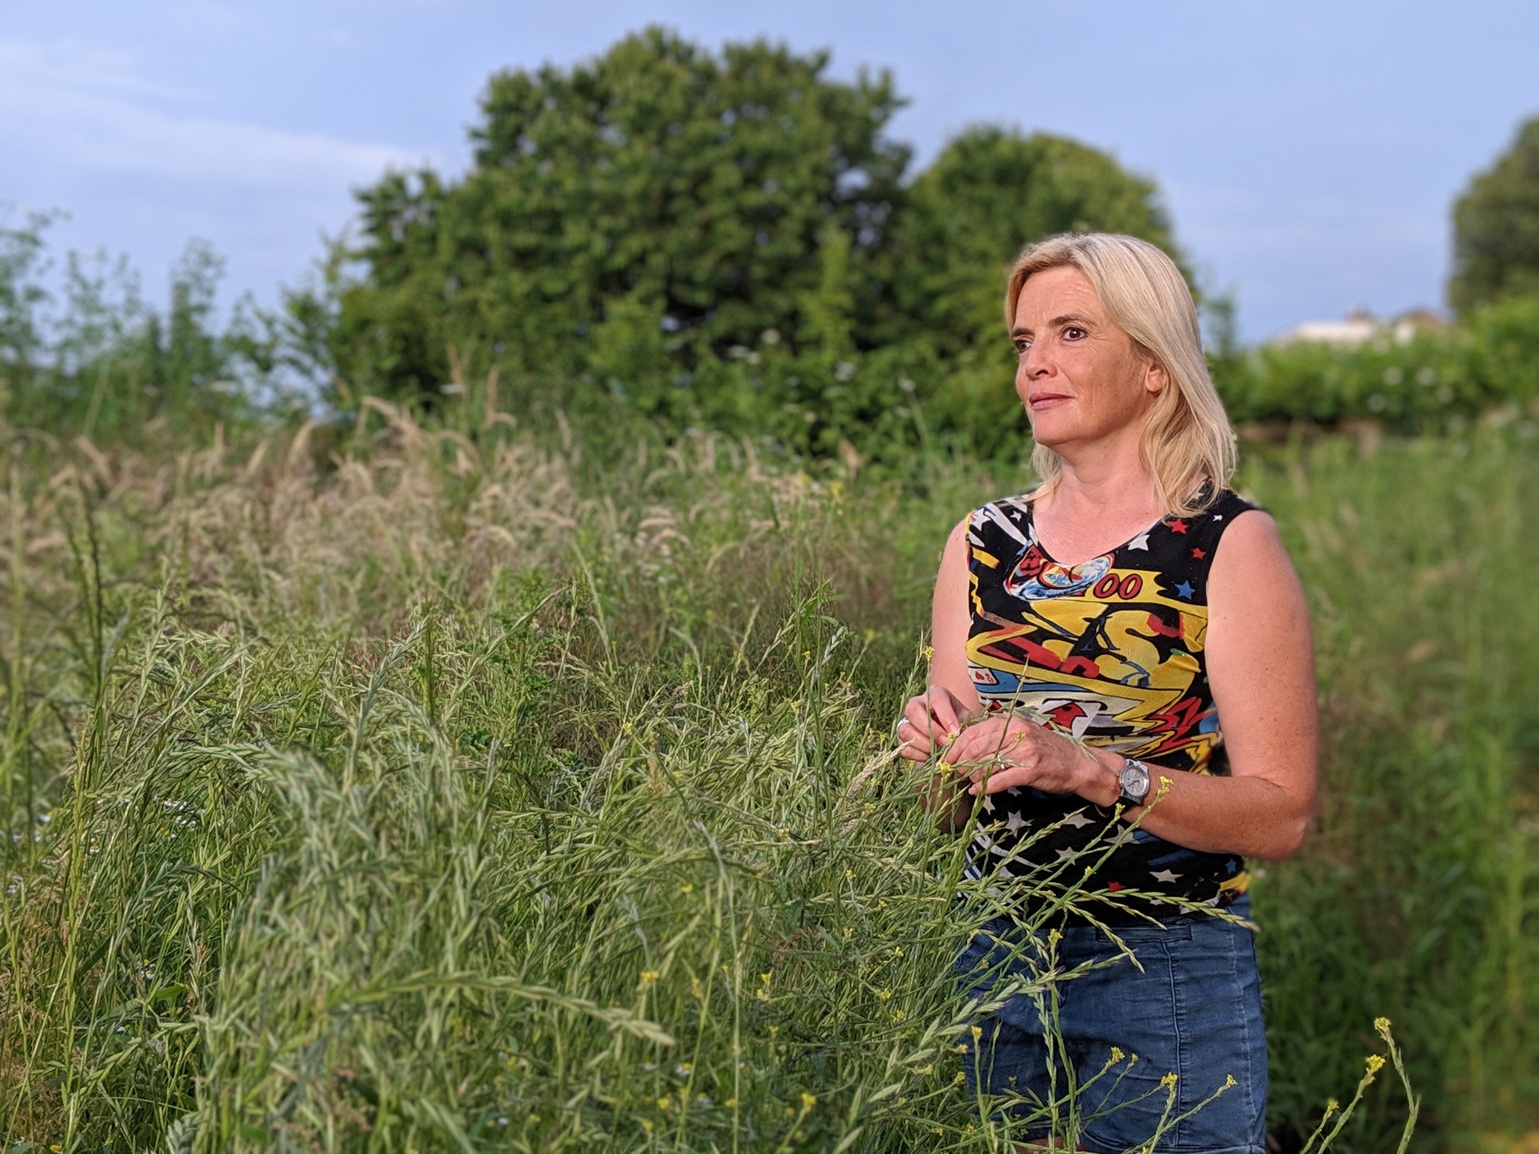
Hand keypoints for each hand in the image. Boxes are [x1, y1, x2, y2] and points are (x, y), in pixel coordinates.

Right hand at [895, 684, 971, 762]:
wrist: (952, 736)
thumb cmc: (961, 724)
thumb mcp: (966, 720)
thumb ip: (964, 725)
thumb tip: (955, 736)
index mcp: (935, 694)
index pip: (936, 699)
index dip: (946, 716)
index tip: (955, 732)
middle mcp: (916, 703)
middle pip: (913, 710)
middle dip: (931, 730)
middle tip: (946, 742)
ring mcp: (906, 721)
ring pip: (905, 730)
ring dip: (924, 744)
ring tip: (939, 751)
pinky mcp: (901, 739)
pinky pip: (905, 747)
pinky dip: (918, 755)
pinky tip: (931, 757)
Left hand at [943, 714, 1106, 797]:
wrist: (1077, 763)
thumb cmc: (1045, 749)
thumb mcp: (1020, 734)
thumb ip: (996, 736)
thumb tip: (966, 746)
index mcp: (1010, 721)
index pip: (973, 731)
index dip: (956, 746)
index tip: (947, 758)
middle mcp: (1016, 732)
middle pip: (975, 747)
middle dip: (960, 761)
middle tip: (954, 772)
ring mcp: (1024, 750)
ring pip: (985, 763)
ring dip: (972, 775)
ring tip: (968, 782)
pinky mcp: (1031, 769)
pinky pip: (1000, 779)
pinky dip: (985, 787)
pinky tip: (978, 791)